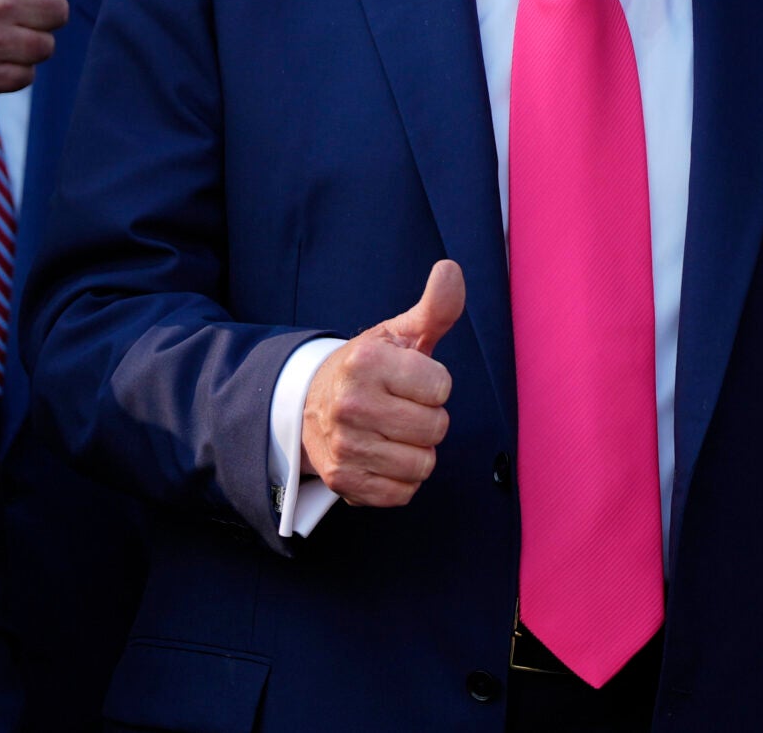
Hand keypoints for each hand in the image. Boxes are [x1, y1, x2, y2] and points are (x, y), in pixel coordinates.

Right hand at [302, 261, 463, 507]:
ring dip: (416, 451)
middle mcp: (350, 404)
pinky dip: (401, 478)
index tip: (410, 379)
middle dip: (428, 418)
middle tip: (401, 407)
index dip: (434, 384)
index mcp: (366, 361)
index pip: (441, 388)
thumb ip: (435, 307)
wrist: (310, 405)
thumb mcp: (399, 333)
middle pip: (435, 428)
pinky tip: (383, 455)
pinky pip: (403, 492)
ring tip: (392, 431)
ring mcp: (345, 445)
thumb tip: (451, 269)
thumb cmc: (369, 368)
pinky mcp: (343, 480)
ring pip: (422, 464)